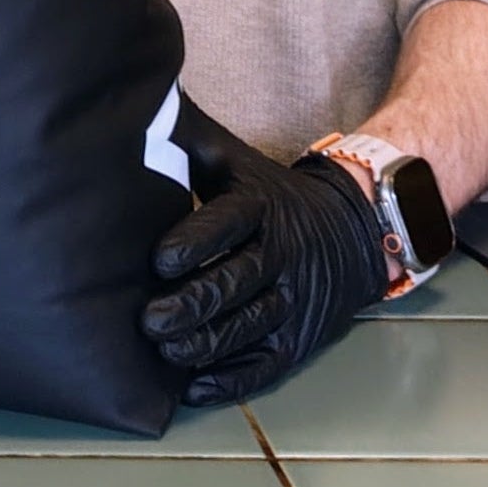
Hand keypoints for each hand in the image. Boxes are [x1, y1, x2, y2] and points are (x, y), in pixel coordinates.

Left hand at [139, 101, 386, 404]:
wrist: (354, 227)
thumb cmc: (267, 192)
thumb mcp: (234, 157)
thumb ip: (185, 137)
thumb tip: (133, 98)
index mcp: (260, 206)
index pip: (228, 223)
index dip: (194, 241)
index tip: (158, 259)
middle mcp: (282, 254)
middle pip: (238, 283)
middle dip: (192, 304)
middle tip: (148, 320)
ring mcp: (295, 301)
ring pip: (251, 327)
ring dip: (206, 345)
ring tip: (165, 352)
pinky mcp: (300, 340)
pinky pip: (267, 366)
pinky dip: (231, 381)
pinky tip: (194, 388)